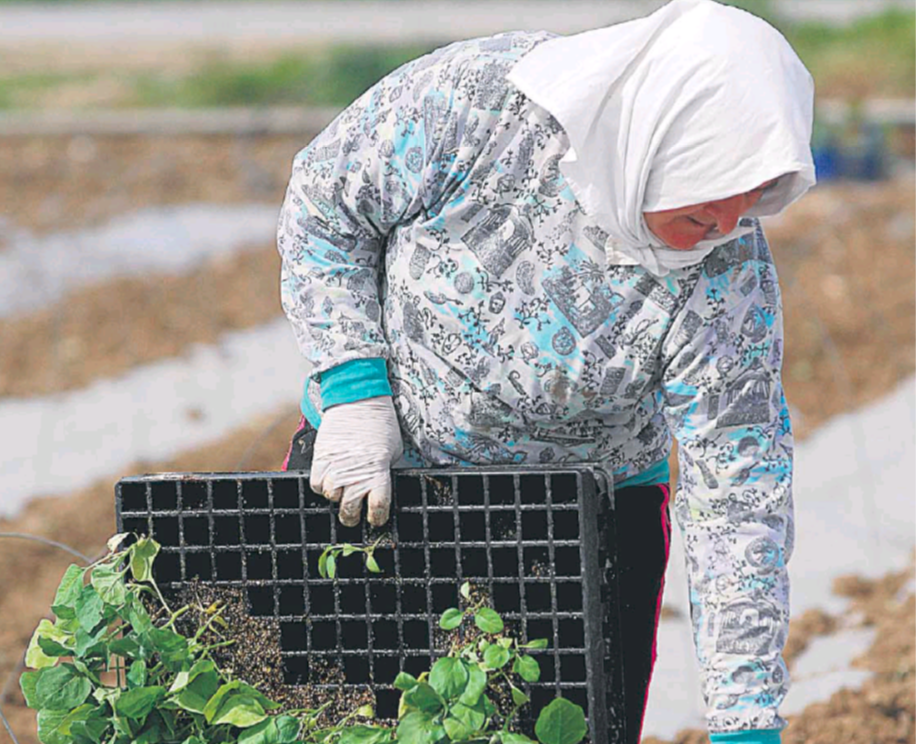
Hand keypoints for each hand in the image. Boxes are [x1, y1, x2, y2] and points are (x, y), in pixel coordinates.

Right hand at [309, 396, 402, 526]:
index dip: (377, 517)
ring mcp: (336, 467)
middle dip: (353, 516)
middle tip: (354, 514)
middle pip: (350, 510)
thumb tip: (376, 492)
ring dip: (336, 497)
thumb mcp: (393, 452)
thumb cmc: (381, 425)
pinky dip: (321, 485)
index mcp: (379, 473)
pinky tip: (329, 479)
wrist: (358, 400)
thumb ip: (384, 473)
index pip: (377, 508)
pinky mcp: (320, 458)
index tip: (376, 519)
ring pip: (331, 497)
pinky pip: (316, 484)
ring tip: (342, 490)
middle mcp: (356, 474)